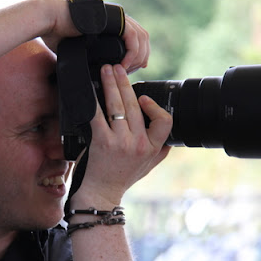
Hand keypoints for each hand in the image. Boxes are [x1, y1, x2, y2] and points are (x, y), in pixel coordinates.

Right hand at [39, 0, 149, 73]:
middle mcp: (117, 16)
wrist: (51, 19)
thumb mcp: (77, 45)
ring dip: (138, 57)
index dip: (138, 53)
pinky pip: (132, 38)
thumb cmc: (56, 31)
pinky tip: (123, 66)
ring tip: (127, 71)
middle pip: (142, 36)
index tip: (133, 67)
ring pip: (141, 37)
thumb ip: (86, 53)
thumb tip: (85, 69)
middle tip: (135, 71)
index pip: (134, 36)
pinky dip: (131, 54)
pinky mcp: (115, 19)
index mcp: (110, 20)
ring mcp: (117, 16)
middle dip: (142, 56)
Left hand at [73, 64, 171, 206]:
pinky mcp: (102, 142)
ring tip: (106, 71)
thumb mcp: (150, 164)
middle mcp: (138, 144)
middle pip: (135, 106)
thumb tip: (170, 134)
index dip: (156, 107)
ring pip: (117, 106)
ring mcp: (120, 142)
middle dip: (125, 83)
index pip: (165, 122)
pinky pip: (98, 115)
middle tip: (118, 68)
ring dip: (110, 84)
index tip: (144, 98)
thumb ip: (161, 148)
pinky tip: (90, 90)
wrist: (102, 191)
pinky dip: (93, 100)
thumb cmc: (124, 177)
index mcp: (153, 147)